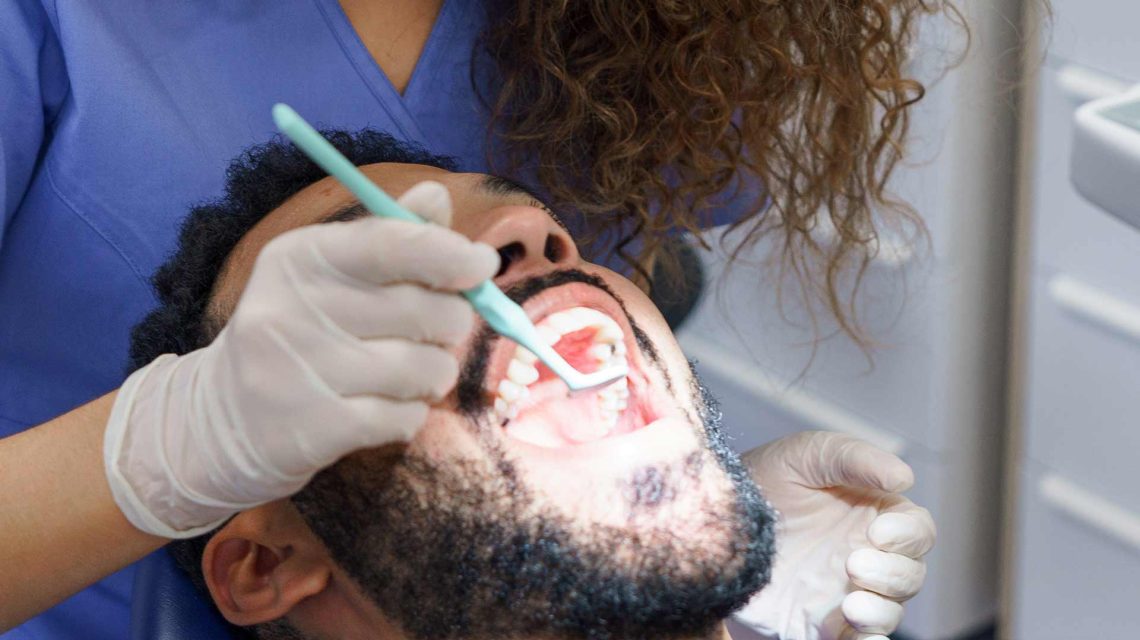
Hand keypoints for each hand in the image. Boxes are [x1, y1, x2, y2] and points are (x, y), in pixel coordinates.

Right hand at [103, 182, 498, 537]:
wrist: (225, 420)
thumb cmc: (300, 333)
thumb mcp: (330, 275)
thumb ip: (389, 236)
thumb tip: (437, 195)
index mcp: (300, 257)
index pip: (392, 244)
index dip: (451, 253)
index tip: (482, 265)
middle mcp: (292, 309)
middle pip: (427, 309)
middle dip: (451, 324)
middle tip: (436, 333)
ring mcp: (299, 372)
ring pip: (425, 368)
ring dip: (434, 375)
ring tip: (409, 375)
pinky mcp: (311, 430)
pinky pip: (406, 418)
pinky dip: (410, 415)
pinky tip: (383, 409)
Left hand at [732, 431, 934, 639]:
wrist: (715, 520)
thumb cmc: (766, 478)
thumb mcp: (806, 454)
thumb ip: (854, 457)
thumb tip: (904, 477)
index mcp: (875, 513)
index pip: (918, 529)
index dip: (909, 534)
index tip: (879, 531)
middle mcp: (868, 554)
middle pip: (911, 573)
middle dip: (893, 573)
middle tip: (853, 563)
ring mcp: (846, 591)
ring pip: (890, 610)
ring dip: (880, 612)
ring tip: (850, 606)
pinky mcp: (821, 623)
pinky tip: (860, 638)